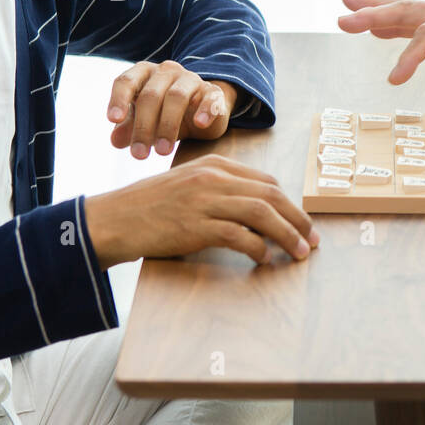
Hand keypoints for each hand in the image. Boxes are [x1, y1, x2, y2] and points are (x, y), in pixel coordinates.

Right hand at [83, 154, 319, 268]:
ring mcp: (204, 200)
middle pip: (271, 195)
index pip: (266, 181)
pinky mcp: (196, 225)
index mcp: (215, 165)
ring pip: (262, 213)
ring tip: (298, 252)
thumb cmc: (151, 206)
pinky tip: (264, 259)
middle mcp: (213, 178)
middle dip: (298, 219)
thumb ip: (221, 190)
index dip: (290, 203)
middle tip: (312, 239)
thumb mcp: (189, 184)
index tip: (302, 222)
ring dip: (287, 235)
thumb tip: (259, 210)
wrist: (112, 219)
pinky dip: (258, 248)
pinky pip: (239, 235)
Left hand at [106, 60, 238, 158]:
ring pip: (176, 97)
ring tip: (162, 152)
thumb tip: (115, 141)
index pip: (126, 82)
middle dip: (143, 126)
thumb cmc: (163, 114)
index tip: (113, 119)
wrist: (200, 113)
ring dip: (168, 125)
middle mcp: (167, 71)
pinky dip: (205, 110)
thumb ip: (128, 128)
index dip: (119, 99)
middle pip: (151, 95)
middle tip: (139, 155)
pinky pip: (209, 98)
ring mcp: (191, 79)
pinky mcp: (213, 92)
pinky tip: (199, 125)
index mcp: (144, 73)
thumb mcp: (143, 121)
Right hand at [337, 0, 424, 83]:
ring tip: (346, 2)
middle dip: (374, 14)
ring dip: (378, 9)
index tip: (394, 80)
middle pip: (409, 11)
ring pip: (410, 10)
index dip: (410, 57)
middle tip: (341, 17)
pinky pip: (420, 20)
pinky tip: (379, 26)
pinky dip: (397, 21)